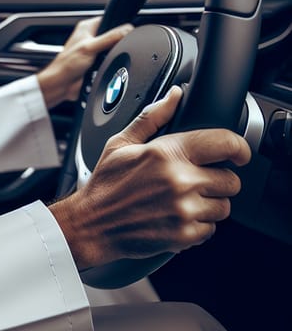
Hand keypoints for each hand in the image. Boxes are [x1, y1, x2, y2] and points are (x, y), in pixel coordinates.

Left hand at [36, 16, 132, 108]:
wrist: (62, 84)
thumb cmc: (66, 64)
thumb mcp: (90, 47)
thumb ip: (110, 38)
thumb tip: (127, 30)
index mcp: (87, 27)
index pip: (109, 19)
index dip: (119, 25)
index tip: (126, 32)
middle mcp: (91, 37)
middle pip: (113, 35)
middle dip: (117, 43)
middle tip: (113, 50)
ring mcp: (95, 50)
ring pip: (113, 49)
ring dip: (113, 55)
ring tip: (106, 60)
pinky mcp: (97, 62)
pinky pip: (110, 61)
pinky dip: (111, 64)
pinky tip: (107, 67)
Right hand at [49, 86, 251, 270]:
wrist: (92, 224)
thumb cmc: (105, 184)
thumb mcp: (121, 143)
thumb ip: (152, 117)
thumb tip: (175, 95)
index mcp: (166, 153)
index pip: (224, 144)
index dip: (238, 147)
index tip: (238, 152)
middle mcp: (180, 181)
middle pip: (231, 180)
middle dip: (217, 178)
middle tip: (195, 179)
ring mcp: (184, 210)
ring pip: (224, 206)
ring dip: (209, 203)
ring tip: (183, 199)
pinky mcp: (185, 235)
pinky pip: (211, 229)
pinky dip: (198, 224)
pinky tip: (177, 215)